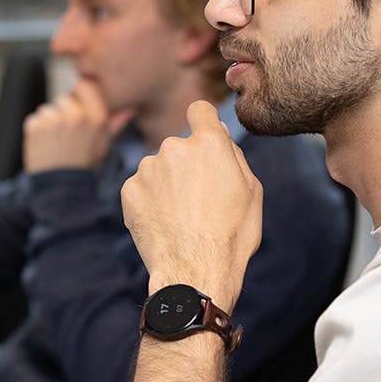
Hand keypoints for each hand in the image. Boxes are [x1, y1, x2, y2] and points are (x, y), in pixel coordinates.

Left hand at [22, 81, 134, 172]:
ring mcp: (55, 121)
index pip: (84, 85)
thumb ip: (116, 123)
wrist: (62, 186)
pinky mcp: (37, 128)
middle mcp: (77, 116)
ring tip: (56, 141)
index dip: (79, 96)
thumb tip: (131, 108)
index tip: (77, 109)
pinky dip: (36, 130)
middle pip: (64, 99)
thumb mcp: (104, 143)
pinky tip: (45, 144)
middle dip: (63, 113)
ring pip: (48, 109)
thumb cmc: (84, 163)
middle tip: (67, 134)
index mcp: (96, 117)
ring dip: (49, 122)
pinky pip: (34, 120)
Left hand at [121, 100, 262, 310]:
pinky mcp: (129, 190)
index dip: (203, 121)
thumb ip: (233, 155)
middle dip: (187, 166)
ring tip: (181, 217)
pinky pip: (141, 188)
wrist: (195, 271)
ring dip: (167, 184)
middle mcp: (175, 147)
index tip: (203, 136)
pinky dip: (150, 201)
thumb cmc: (231, 235)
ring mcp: (148, 168)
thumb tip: (219, 134)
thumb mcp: (252, 191)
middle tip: (199, 199)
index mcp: (209, 143)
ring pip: (159, 169)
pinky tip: (164, 223)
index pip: (200, 110)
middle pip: (180, 147)